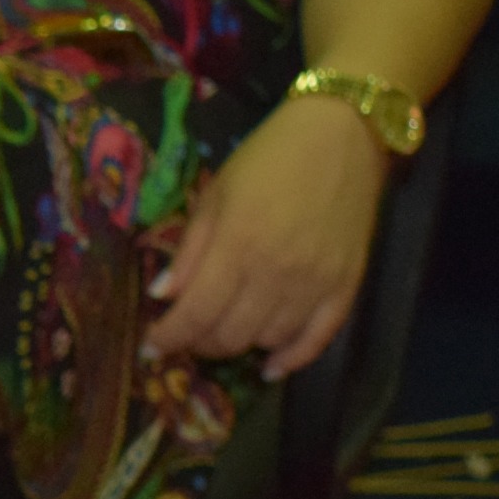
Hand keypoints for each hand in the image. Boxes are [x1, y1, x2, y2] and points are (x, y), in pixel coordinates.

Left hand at [145, 93, 387, 378]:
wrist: (342, 133)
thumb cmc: (269, 157)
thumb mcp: (216, 194)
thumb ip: (190, 250)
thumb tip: (163, 297)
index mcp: (238, 244)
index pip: (195, 314)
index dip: (168, 339)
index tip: (151, 346)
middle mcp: (277, 272)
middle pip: (230, 336)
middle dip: (200, 342)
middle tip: (190, 333)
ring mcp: (316, 283)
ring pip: (268, 341)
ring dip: (241, 344)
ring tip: (227, 330)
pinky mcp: (346, 286)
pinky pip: (317, 340)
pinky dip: (291, 359)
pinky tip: (270, 365)